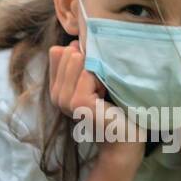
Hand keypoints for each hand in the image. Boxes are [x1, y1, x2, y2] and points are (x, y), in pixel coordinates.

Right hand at [48, 40, 143, 164]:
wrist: (124, 137)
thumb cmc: (113, 106)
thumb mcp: (91, 79)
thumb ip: (76, 61)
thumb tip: (69, 43)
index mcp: (55, 87)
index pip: (57, 52)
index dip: (80, 55)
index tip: (93, 77)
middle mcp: (55, 94)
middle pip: (67, 52)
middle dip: (89, 62)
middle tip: (100, 86)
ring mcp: (65, 100)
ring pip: (76, 60)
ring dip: (96, 70)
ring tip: (103, 91)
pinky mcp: (78, 103)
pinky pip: (88, 73)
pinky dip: (101, 80)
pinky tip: (106, 97)